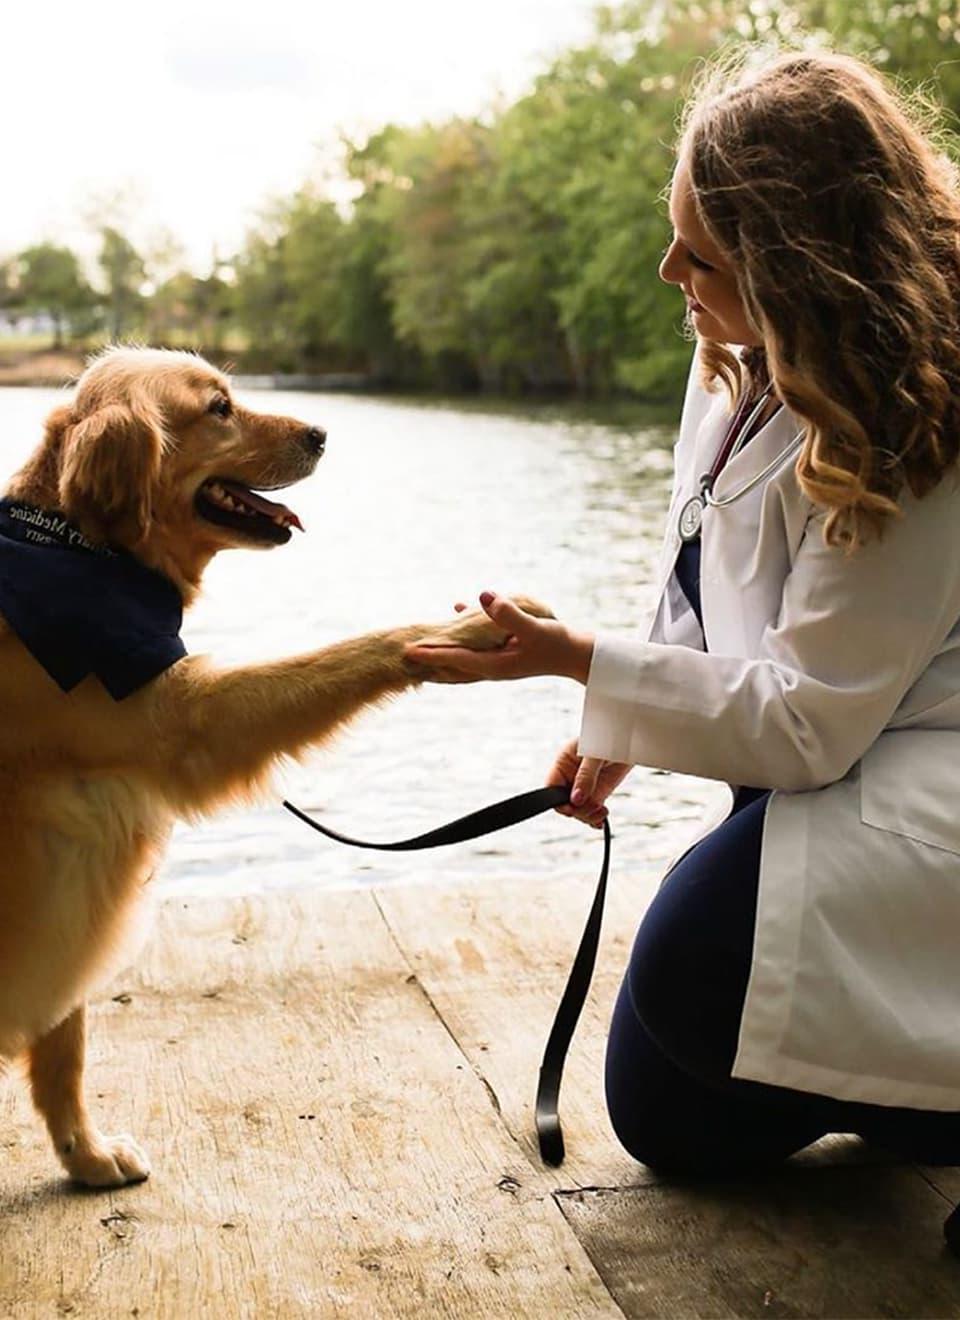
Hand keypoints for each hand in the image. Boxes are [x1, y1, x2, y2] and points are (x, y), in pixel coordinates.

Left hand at [405, 591, 594, 683]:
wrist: (579, 655)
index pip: (455, 660)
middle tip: (400, 654)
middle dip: (428, 658)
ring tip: (421, 640)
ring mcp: (497, 659)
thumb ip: (508, 614)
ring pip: (461, 654)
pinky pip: (477, 641)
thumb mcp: (534, 627)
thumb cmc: (559, 644)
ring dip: (442, 647)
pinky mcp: (505, 649)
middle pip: (451, 664)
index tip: (407, 651)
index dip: (431, 654)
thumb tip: (481, 596)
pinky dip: (464, 629)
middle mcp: (491, 665)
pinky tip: (458, 608)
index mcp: (494, 665)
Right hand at [547, 737, 631, 828]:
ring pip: (577, 810)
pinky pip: (590, 811)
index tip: (574, 806)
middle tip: (593, 808)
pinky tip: (601, 818)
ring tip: (601, 811)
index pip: (551, 787)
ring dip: (588, 815)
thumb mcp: (595, 755)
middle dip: (577, 810)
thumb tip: (576, 798)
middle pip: (564, 803)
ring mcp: (583, 787)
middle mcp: (570, 777)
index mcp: (563, 763)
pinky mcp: (597, 794)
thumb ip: (585, 776)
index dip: (559, 800)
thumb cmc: (609, 739)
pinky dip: (595, 818)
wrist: (629, 742)